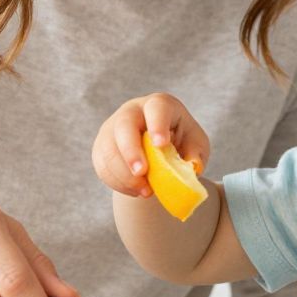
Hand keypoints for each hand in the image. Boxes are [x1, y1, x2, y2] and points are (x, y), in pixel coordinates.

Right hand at [91, 92, 209, 200]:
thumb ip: (195, 154)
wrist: (158, 150)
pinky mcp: (101, 148)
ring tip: (146, 191)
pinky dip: (117, 182)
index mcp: (159, 105)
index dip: (157, 125)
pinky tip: (135, 190)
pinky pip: (102, 166)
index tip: (161, 144)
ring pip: (109, 149)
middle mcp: (132, 111)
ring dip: (125, 174)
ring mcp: (112, 128)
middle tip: (142, 173)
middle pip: (124, 125)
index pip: (156, 108)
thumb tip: (192, 167)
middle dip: (131, 151)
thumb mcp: (195, 145)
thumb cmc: (180, 142)